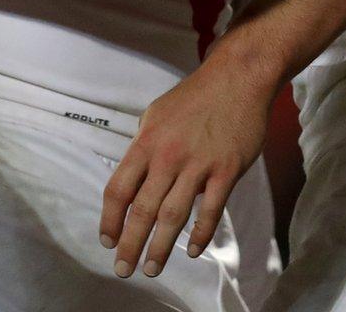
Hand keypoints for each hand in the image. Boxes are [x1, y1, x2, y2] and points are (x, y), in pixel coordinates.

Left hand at [101, 58, 275, 278]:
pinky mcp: (227, 169)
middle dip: (130, 244)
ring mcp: (199, 164)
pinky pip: (211, 209)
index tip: (107, 241)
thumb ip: (144, 147)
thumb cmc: (195, 96)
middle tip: (123, 269)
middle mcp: (168, 156)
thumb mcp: (157, 115)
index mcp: (146, 142)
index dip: (110, 220)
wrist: (238, 77)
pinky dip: (201, 233)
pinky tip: (194, 251)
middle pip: (143, 210)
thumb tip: (134, 179)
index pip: (118, 189)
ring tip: (152, 268)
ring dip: (161, 246)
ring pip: (173, 215)